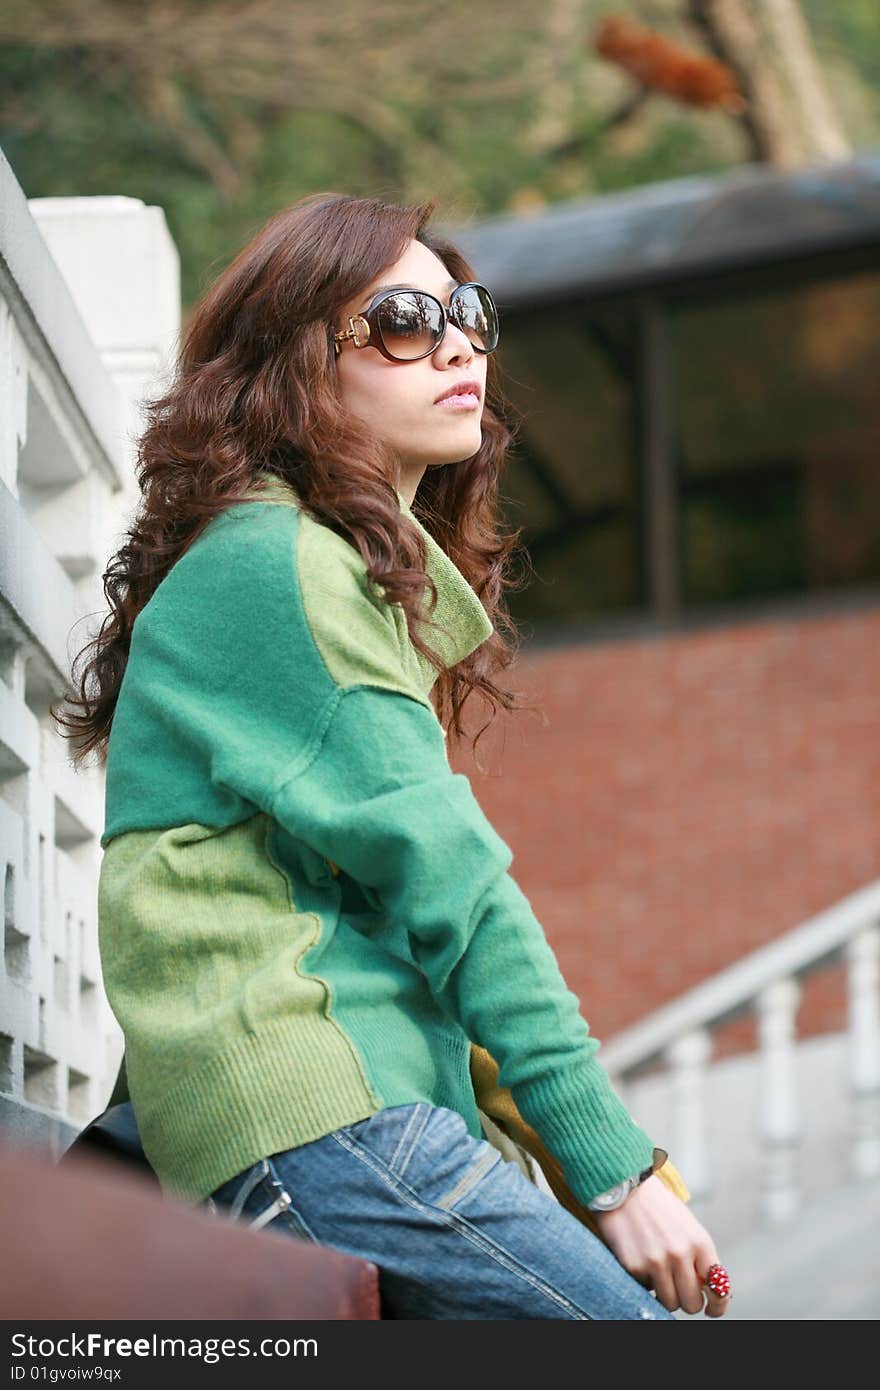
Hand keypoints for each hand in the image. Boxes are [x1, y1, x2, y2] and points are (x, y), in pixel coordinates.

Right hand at [593, 1175, 729, 1316]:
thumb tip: (707, 1292)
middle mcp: (680, 1254)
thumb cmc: (658, 1208)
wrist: (624, 1187)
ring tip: (658, 1271)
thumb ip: (698, 1257)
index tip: (711, 1309)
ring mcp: (656, 1262)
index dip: (717, 1305)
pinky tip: (640, 1258)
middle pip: (692, 1303)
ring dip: (665, 1294)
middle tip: (679, 1289)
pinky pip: (645, 1290)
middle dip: (687, 1300)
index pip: (719, 1288)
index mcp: (699, 1242)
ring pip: (669, 1304)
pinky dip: (644, 1281)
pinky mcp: (634, 1267)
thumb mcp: (687, 1226)